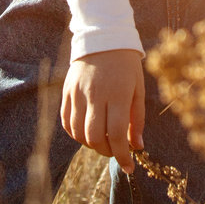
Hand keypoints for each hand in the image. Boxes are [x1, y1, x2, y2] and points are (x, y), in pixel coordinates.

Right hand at [61, 48, 145, 173]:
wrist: (103, 37)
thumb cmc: (126, 65)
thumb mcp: (138, 89)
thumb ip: (137, 119)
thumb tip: (137, 146)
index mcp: (117, 93)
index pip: (117, 133)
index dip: (123, 155)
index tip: (129, 167)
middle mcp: (95, 94)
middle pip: (95, 137)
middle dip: (106, 151)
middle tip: (115, 151)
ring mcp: (78, 92)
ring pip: (78, 132)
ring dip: (91, 144)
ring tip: (103, 141)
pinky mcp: (67, 91)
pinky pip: (66, 121)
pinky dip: (75, 133)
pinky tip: (86, 132)